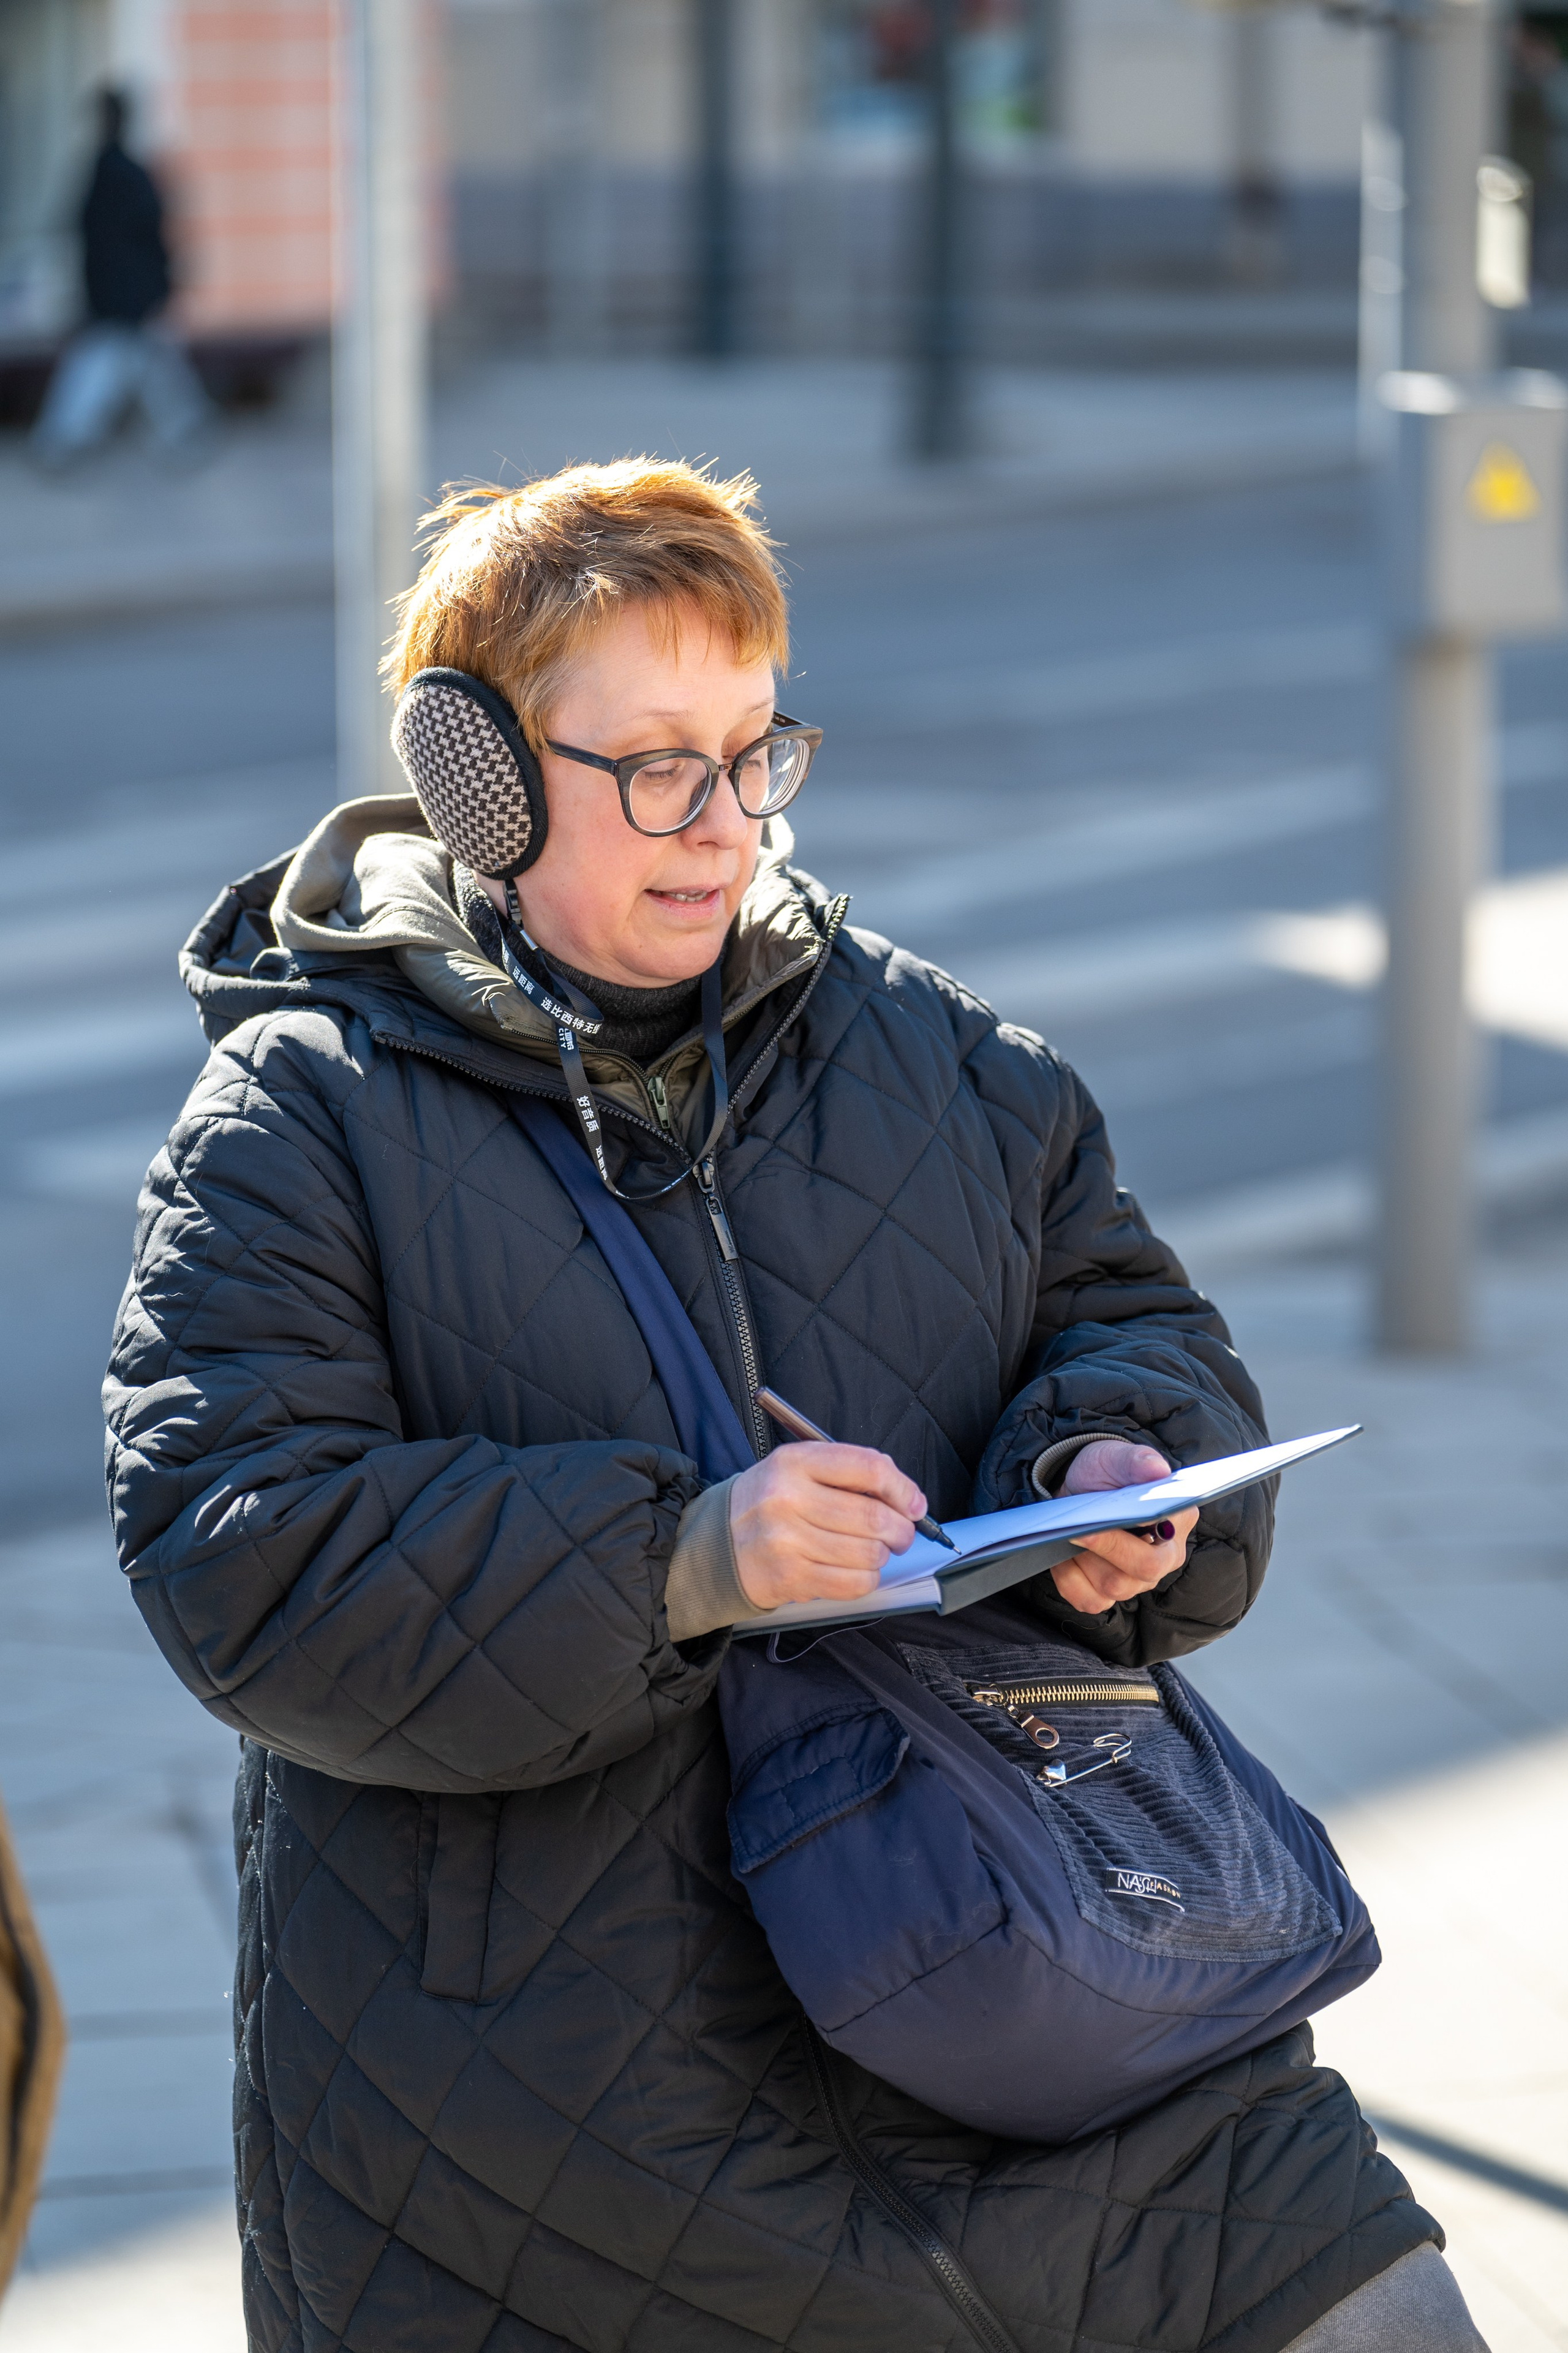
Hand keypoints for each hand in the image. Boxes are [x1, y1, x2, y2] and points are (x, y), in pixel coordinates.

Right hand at [729, 1443, 924, 1611]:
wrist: (716, 1544)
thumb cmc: (768, 1504)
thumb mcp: (797, 1469)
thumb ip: (847, 1474)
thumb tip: (905, 1499)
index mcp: (795, 1462)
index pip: (868, 1468)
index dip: (903, 1488)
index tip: (914, 1504)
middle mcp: (788, 1498)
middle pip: (873, 1516)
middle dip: (901, 1529)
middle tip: (902, 1534)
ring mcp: (787, 1541)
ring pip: (868, 1553)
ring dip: (881, 1556)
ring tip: (872, 1551)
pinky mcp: (790, 1578)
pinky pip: (853, 1583)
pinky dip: (866, 1579)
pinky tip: (856, 1570)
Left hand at [1049, 1439, 1196, 1615]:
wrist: (1079, 1488)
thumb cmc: (1106, 1474)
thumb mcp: (1116, 1458)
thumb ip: (1137, 1462)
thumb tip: (1157, 1470)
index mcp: (1176, 1525)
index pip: (1162, 1547)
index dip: (1129, 1541)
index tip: (1101, 1521)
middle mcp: (1164, 1559)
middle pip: (1142, 1572)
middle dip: (1104, 1549)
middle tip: (1075, 1528)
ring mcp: (1137, 1581)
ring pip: (1112, 1588)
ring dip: (1084, 1562)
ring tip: (1067, 1534)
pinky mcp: (1108, 1594)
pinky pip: (1089, 1601)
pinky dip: (1070, 1579)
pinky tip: (1061, 1557)